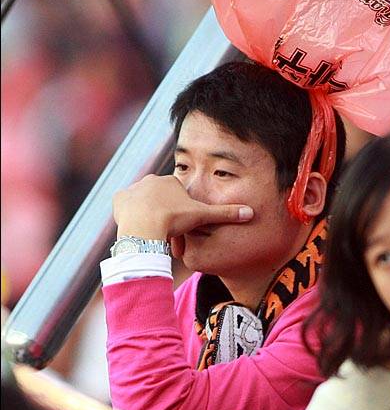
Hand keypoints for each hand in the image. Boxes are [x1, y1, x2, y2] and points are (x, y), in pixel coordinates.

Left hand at [113, 174, 253, 240]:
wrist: (145, 227)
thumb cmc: (174, 220)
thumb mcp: (202, 217)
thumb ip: (225, 214)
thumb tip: (250, 213)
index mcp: (171, 181)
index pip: (177, 194)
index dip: (180, 210)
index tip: (179, 223)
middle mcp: (151, 180)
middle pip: (160, 196)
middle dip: (163, 210)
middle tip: (166, 228)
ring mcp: (134, 189)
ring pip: (142, 200)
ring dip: (147, 211)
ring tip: (152, 228)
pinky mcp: (119, 199)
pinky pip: (125, 205)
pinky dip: (129, 214)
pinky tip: (136, 224)